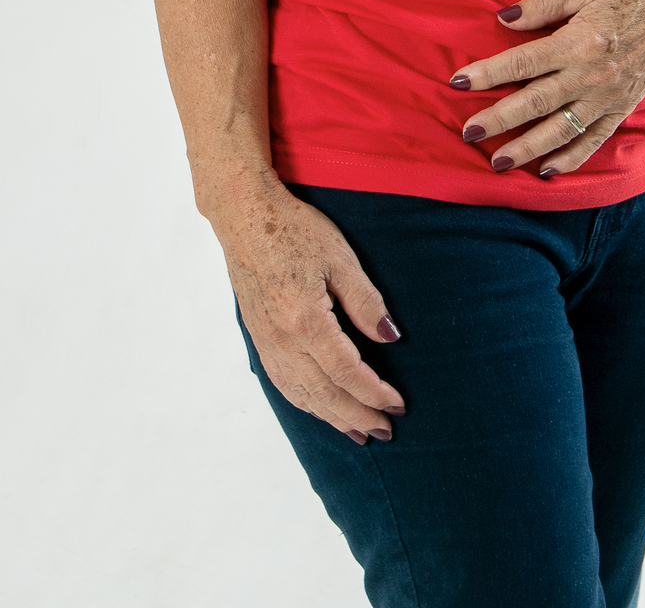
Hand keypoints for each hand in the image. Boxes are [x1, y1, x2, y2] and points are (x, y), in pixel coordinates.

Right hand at [209, 176, 405, 442]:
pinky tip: (319, 407)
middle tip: (385, 432)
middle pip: (324, 393)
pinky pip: (283, 383)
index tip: (398, 407)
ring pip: (301, 395)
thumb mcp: (340, 258)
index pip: (348, 372)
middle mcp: (282, 340)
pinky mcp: (257, 337)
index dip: (375, 393)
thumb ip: (366, 302)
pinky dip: (305, 403)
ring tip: (357, 432)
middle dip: (357, 416)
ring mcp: (266, 342)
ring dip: (331, 417)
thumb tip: (392, 338)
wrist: (243, 216)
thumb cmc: (294, 229)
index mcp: (306, 320)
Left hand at [447, 0, 644, 177]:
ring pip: (561, 130)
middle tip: (468, 133)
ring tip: (497, 161)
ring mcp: (608, 96)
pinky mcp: (622, 107)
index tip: (456, 83)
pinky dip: (571, 158)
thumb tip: (502, 20)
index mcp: (578, 41)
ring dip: (527, 149)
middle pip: (535, 103)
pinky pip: (594, 140)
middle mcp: (591, 75)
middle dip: (498, 120)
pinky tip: (547, 171)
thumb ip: (541, 5)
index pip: (522, 63)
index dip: (487, 74)